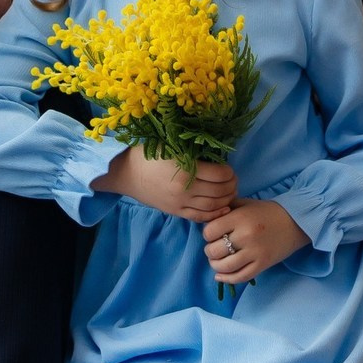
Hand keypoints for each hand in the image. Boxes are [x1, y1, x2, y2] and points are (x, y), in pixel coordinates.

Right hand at [99, 147, 237, 221]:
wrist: (127, 173)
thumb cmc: (149, 154)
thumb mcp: (172, 145)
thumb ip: (193, 151)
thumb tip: (216, 154)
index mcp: (186, 169)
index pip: (220, 174)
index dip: (229, 172)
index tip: (230, 168)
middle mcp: (186, 189)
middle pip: (219, 191)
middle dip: (232, 186)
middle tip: (234, 181)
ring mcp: (181, 203)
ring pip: (213, 206)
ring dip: (226, 200)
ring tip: (230, 193)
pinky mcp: (176, 212)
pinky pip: (200, 217)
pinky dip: (214, 214)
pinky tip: (222, 209)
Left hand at [201, 199, 307, 285]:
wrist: (295, 222)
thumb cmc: (266, 211)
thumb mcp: (245, 204)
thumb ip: (226, 208)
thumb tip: (206, 218)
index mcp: (240, 217)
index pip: (210, 231)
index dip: (207, 234)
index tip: (212, 234)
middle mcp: (246, 235)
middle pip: (214, 250)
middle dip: (210, 251)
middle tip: (214, 248)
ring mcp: (255, 252)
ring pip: (225, 266)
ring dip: (216, 266)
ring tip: (217, 261)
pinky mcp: (262, 265)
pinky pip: (240, 277)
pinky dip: (227, 279)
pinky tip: (220, 276)